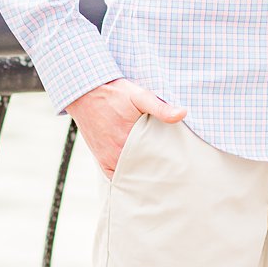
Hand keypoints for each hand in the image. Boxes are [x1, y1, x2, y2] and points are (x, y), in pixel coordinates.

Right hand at [65, 79, 185, 179]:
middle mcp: (115, 154)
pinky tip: (138, 172)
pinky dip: (126, 175)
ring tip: (156, 173)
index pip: (153, 163)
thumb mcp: (139, 95)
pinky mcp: (100, 158)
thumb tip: (183, 113)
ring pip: (129, 174)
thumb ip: (160, 107)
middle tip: (170, 172)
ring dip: (141, 174)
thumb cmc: (113, 93)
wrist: (84, 92)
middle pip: (142, 171)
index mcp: (128, 141)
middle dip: (155, 172)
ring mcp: (106, 158)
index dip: (166, 166)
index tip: (176, 166)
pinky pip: (116, 175)